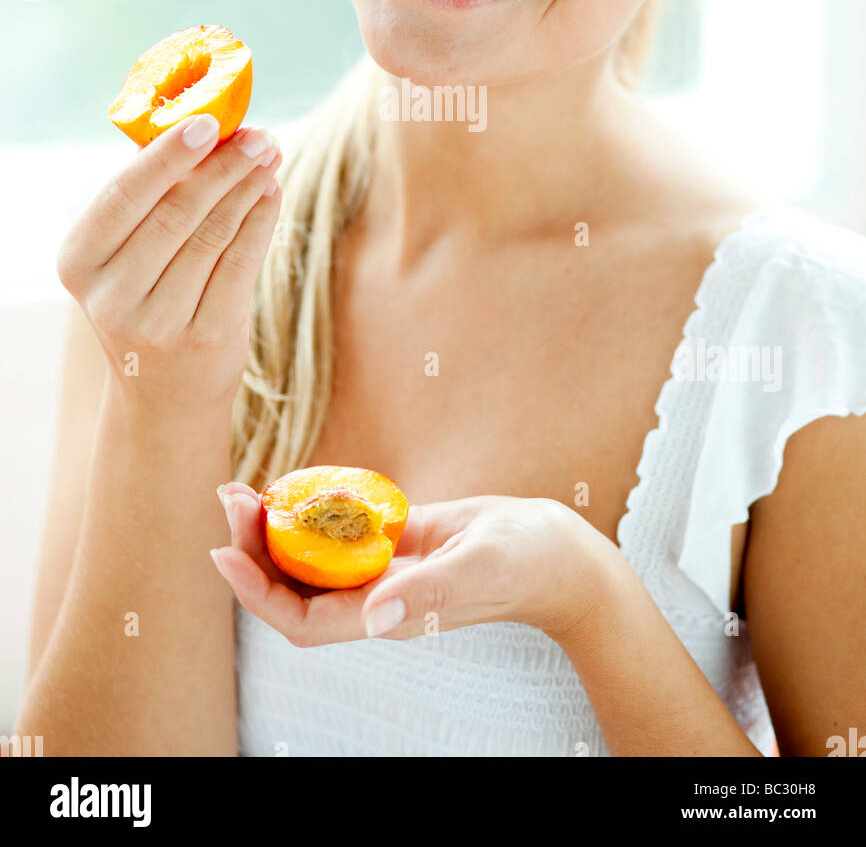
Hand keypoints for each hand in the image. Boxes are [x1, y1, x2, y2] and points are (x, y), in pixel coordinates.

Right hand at [56, 114, 283, 411]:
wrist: (164, 395)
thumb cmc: (147, 301)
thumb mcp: (125, 258)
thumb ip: (149, 200)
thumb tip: (200, 125)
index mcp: (78, 262)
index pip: (123, 195)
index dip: (168, 156)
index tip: (209, 121)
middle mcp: (110, 296)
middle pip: (176, 211)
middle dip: (223, 165)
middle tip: (257, 135)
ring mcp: (158, 322)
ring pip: (214, 234)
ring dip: (248, 187)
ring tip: (269, 156)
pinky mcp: (207, 337)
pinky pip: (241, 263)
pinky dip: (261, 220)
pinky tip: (272, 193)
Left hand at [212, 483, 621, 645]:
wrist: (559, 554)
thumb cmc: (527, 562)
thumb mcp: (480, 567)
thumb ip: (428, 591)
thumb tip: (374, 618)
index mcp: (388, 615)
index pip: (302, 619)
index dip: (257, 592)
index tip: (225, 551)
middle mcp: (377, 599)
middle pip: (296, 588)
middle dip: (254, 550)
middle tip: (229, 498)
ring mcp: (385, 572)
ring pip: (312, 560)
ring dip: (275, 531)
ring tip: (245, 489)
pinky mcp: (397, 544)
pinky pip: (341, 534)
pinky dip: (313, 513)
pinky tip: (296, 486)